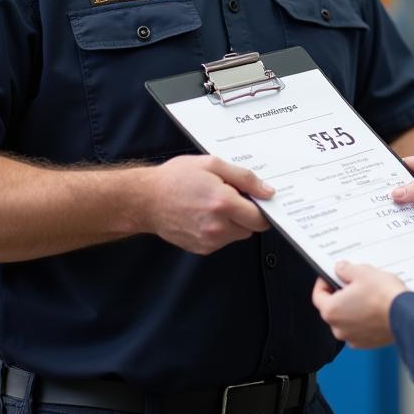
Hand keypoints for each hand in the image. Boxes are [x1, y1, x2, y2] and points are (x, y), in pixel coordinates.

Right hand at [144, 154, 272, 254]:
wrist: (145, 200)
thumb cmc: (176, 178)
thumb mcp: (212, 164)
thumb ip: (244, 177)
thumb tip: (267, 191)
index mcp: (223, 203)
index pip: (261, 218)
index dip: (263, 208)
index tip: (257, 200)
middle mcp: (218, 226)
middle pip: (251, 228)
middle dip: (247, 214)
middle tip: (231, 197)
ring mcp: (209, 240)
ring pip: (237, 235)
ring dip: (234, 222)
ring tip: (214, 204)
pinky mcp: (201, 248)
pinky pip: (222, 240)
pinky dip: (220, 229)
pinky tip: (205, 215)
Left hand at [312, 261, 406, 348]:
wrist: (406, 315)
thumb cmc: (384, 296)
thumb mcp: (362, 272)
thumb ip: (346, 270)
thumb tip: (340, 269)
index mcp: (332, 311)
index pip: (318, 295)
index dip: (323, 282)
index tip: (331, 276)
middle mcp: (339, 328)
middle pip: (332, 308)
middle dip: (340, 294)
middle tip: (352, 282)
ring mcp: (353, 338)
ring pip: (347, 319)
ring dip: (352, 307)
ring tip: (367, 294)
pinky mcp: (368, 343)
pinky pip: (360, 328)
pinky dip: (363, 319)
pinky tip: (375, 308)